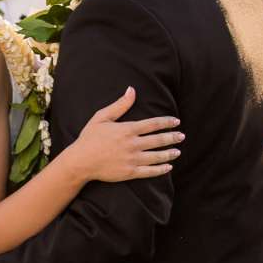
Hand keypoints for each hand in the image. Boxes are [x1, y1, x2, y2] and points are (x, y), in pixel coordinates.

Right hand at [66, 87, 183, 184]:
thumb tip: (132, 90)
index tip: (176, 121)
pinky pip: (150, 171)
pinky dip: (161, 169)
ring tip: (178, 151)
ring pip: (157, 156)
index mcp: (127, 129)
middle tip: (182, 136)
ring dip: (169, 153)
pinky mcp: (130, 172)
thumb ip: (120, 105)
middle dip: (172, 137)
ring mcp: (132, 159)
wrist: (80, 161)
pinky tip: (169, 166)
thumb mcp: (102, 117)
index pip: (153, 124)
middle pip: (158, 140)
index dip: (166, 122)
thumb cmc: (89, 138)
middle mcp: (132, 144)